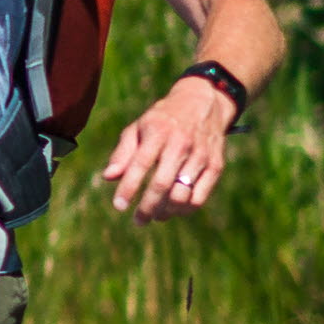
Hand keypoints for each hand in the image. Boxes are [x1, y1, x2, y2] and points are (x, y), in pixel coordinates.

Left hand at [97, 75, 239, 220]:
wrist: (203, 103)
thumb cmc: (162, 120)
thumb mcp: (139, 128)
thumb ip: (123, 153)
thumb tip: (108, 177)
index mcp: (158, 132)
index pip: (140, 164)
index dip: (128, 188)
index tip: (118, 206)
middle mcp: (181, 144)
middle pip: (161, 185)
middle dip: (147, 207)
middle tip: (138, 220)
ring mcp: (200, 155)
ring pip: (182, 195)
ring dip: (166, 211)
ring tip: (156, 215)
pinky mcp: (215, 165)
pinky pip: (200, 197)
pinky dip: (185, 209)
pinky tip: (174, 209)